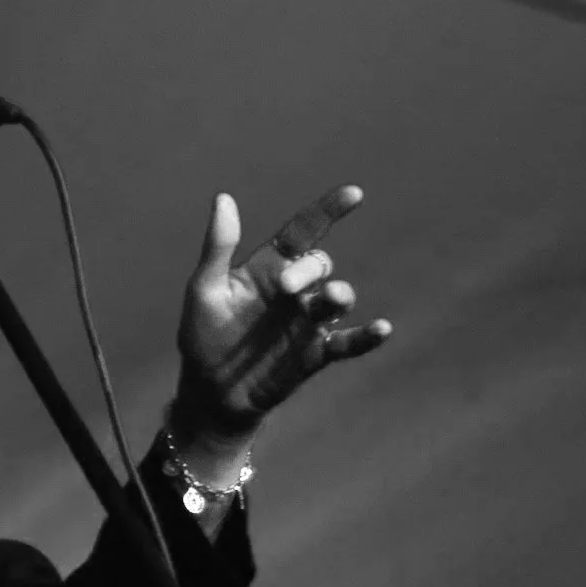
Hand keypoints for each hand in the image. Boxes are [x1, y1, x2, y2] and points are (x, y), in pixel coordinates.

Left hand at [171, 185, 389, 436]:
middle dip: (308, 270)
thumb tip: (223, 198)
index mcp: (267, 268)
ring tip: (331, 298)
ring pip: (338, 297)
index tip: (354, 194)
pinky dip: (367, 336)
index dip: (328, 211)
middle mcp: (293, 290)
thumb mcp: (204, 289)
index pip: (303, 231)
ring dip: (338, 294)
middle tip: (286, 288)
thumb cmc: (203, 336)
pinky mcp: (315, 353)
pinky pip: (349, 342)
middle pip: (318, 264)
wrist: (210, 392)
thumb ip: (219, 247)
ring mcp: (307, 322)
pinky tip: (382, 328)